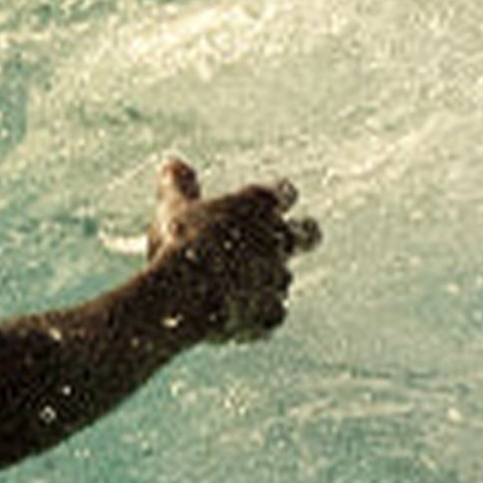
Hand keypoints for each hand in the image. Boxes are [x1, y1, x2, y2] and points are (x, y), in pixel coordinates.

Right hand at [146, 156, 313, 341]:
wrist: (184, 294)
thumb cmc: (179, 242)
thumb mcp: (173, 208)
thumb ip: (179, 186)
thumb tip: (173, 164)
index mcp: (259, 205)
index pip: (284, 192)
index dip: (278, 197)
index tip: (269, 201)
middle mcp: (278, 240)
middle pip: (309, 233)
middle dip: (303, 234)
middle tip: (291, 239)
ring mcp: (278, 279)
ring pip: (283, 278)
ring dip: (265, 281)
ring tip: (234, 288)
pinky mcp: (270, 314)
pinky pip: (269, 315)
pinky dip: (254, 316)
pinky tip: (232, 318)